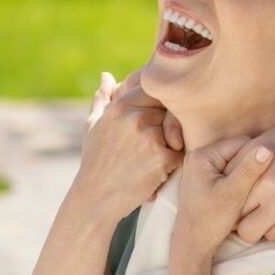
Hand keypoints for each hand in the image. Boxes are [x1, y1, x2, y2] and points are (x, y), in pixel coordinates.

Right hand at [72, 69, 181, 217]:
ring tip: (153, 157)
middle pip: (170, 107)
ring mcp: (150, 135)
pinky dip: (173, 161)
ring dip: (172, 141)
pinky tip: (157, 171)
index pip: (155, 88)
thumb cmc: (95, 162)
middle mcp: (135, 116)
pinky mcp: (163, 157)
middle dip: (168, 122)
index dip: (160, 102)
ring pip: (177, 128)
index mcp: (120, 104)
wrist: (96, 199)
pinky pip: (182, 150)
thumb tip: (106, 76)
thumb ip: (102, 99)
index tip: (157, 115)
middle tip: (157, 140)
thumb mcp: (93, 127)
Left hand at [172, 135, 274, 262]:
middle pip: (237, 152)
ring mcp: (202, 167)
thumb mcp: (233, 194)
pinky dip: (238, 180)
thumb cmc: (211, 220)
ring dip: (246, 174)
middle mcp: (199, 156)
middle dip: (251, 165)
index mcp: (203, 155)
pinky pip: (229, 171)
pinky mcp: (205, 178)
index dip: (257, 158)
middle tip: (262, 182)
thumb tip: (267, 148)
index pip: (241, 144)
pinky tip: (245, 193)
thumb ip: (249, 170)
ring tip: (253, 189)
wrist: (193, 243)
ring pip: (234, 162)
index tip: (269, 173)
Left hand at [235, 115, 274, 242]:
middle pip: (232, 208)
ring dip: (257, 227)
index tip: (242, 194)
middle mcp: (261, 179)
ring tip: (271, 219)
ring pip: (247, 230)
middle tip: (253, 211)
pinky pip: (272, 236)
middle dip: (240, 211)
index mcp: (256, 154)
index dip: (233, 188)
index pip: (226, 179)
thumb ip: (259, 150)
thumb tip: (243, 161)